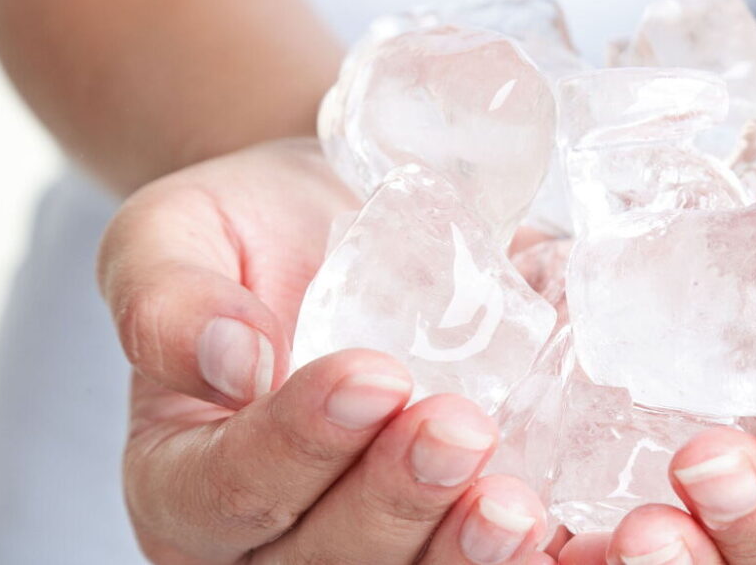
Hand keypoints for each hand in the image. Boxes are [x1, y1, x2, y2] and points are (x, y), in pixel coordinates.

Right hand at [99, 139, 550, 563]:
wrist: (342, 224)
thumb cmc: (251, 233)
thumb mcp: (178, 236)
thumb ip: (169, 299)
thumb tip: (227, 362)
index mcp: (186, 481)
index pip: (228, 491)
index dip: (298, 445)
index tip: (373, 373)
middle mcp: (275, 537)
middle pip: (325, 559)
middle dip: (395, 502)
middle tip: (459, 429)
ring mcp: (369, 539)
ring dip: (465, 554)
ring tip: (517, 502)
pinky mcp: (450, 527)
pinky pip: (486, 561)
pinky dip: (539, 555)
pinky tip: (586, 532)